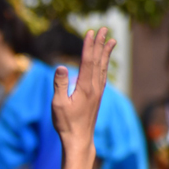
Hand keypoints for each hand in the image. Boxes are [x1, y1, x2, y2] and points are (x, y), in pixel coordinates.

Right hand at [52, 27, 115, 168]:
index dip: (89, 45)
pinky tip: (104, 63)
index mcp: (85, 87)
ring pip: (103, 68)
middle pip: (98, 61)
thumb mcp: (58, 104)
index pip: (88, 61)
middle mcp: (95, 87)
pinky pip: (102, 76)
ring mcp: (98, 92)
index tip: (91, 32)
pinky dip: (104, 65)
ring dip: (105, 53)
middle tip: (105, 29)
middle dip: (100, 44)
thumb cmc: (66, 123)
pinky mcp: (97, 97)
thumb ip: (59, 84)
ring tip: (111, 40)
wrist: (79, 139)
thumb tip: (61, 67)